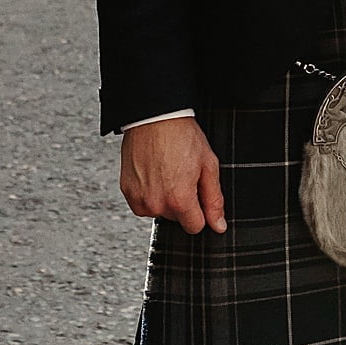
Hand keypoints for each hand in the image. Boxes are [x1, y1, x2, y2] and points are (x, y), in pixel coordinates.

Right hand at [120, 116, 226, 233]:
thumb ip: (214, 199)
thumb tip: (218, 225)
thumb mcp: (208, 165)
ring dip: (165, 198)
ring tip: (168, 171)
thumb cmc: (182, 136)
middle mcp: (156, 204)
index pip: (195, 227)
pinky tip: (155, 173)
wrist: (154, 117)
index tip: (199, 194)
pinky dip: (150, 193)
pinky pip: (143, 204)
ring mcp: (139, 199)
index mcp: (179, 200)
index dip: (201, 211)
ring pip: (160, 211)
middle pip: (177, 218)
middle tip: (183, 174)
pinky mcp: (127, 191)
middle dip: (183, 201)